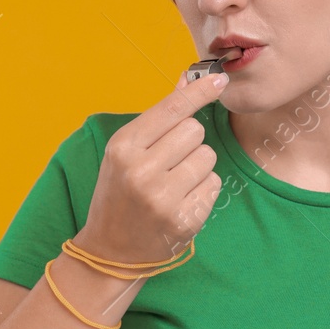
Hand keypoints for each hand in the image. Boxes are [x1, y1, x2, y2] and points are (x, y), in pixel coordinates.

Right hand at [75, 69, 228, 264]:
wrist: (110, 249)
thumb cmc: (119, 192)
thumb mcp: (125, 152)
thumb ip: (158, 117)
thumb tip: (186, 79)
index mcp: (123, 147)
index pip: (172, 108)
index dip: (199, 91)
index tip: (220, 79)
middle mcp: (141, 171)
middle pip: (195, 131)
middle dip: (189, 141)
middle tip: (169, 161)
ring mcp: (164, 198)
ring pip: (208, 157)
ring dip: (198, 166)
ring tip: (173, 182)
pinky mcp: (185, 220)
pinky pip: (214, 184)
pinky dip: (203, 189)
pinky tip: (181, 200)